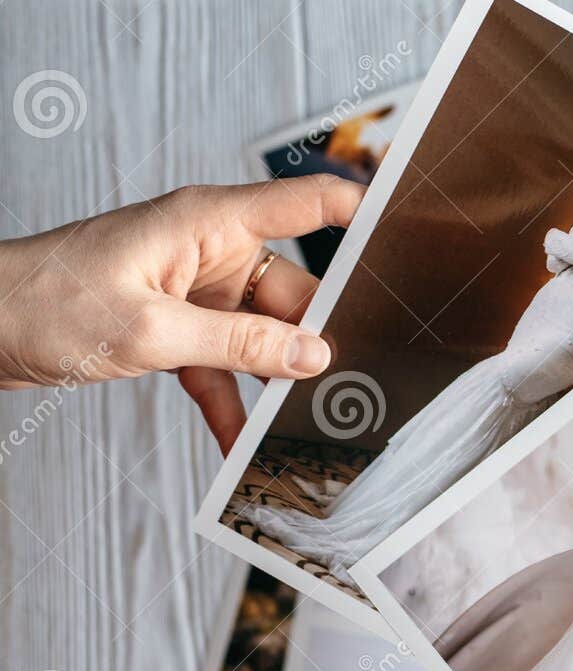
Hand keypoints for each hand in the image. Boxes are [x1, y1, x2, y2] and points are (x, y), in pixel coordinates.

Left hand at [0, 174, 364, 452]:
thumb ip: (241, 344)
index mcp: (207, 223)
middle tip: (348, 385)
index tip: (410, 242)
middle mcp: (207, 250)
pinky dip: (230, 402)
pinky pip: (221, 365)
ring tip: (300, 424)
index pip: (307, 204)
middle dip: (316, 337)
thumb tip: (314, 356)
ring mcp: (192, 289)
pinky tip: (239, 445)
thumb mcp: (152, 331)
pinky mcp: (173, 326)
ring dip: (272, 379)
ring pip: (261, 334)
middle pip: (293, 291)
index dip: (362, 214)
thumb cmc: (43, 301)